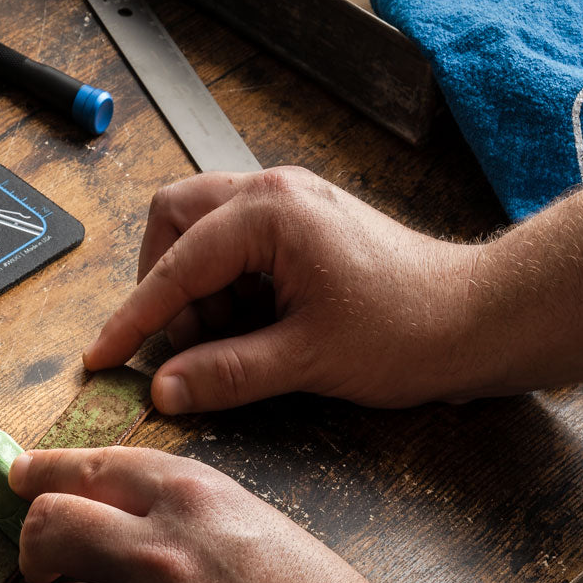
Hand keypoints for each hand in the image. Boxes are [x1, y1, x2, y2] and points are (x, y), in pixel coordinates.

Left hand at [10, 445, 419, 582]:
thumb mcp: (261, 530)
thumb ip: (182, 514)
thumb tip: (99, 512)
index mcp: (197, 500)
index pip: (86, 468)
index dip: (42, 475)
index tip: (21, 481)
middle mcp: (164, 557)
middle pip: (45, 532)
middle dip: (40, 552)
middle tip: (55, 573)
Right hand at [84, 167, 484, 412]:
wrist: (480, 319)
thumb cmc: (409, 328)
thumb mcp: (306, 360)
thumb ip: (226, 373)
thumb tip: (163, 390)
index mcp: (270, 213)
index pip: (175, 267)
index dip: (134, 319)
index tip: (103, 357)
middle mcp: (273, 192)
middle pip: (173, 220)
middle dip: (162, 284)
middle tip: (177, 345)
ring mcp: (289, 204)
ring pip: (200, 230)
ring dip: (195, 288)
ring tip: (227, 343)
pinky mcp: (301, 226)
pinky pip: (234, 246)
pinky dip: (225, 288)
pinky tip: (252, 331)